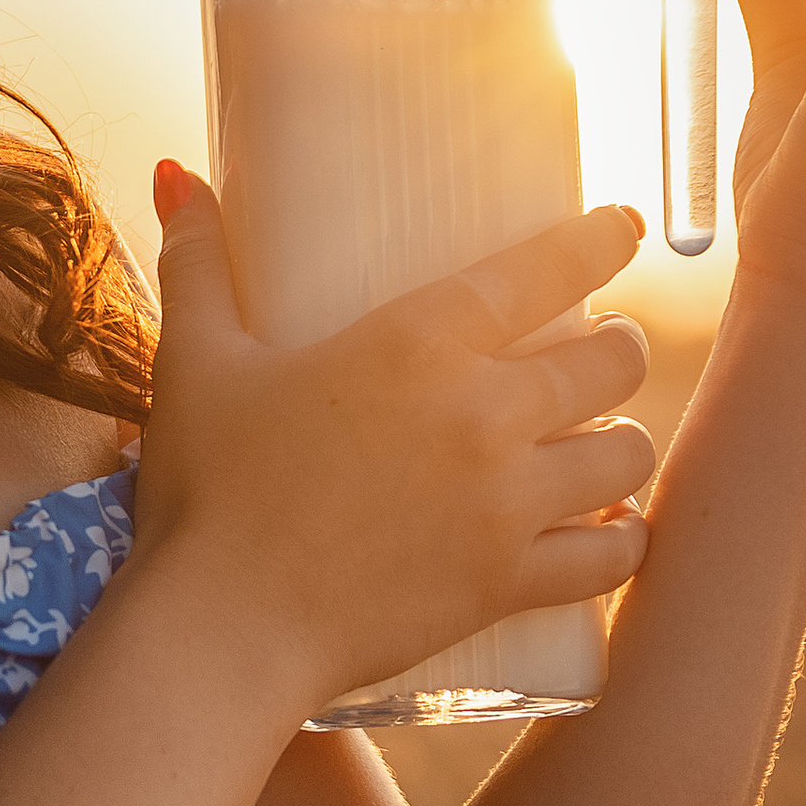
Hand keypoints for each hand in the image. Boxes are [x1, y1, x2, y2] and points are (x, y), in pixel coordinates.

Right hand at [132, 175, 654, 725]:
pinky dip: (622, 541)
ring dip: (626, 439)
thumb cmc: (207, 489)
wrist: (224, 628)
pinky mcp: (507, 582)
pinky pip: (610, 559)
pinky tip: (615, 529)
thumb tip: (178, 177)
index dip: (601, 240)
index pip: (545, 269)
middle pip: (611, 362)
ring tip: (609, 436)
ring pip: (627, 456)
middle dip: (620, 346)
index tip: (627, 227)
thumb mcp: (196, 361)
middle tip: (607, 345)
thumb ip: (197, 263)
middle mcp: (482, 413)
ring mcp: (505, 504)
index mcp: (417, 343)